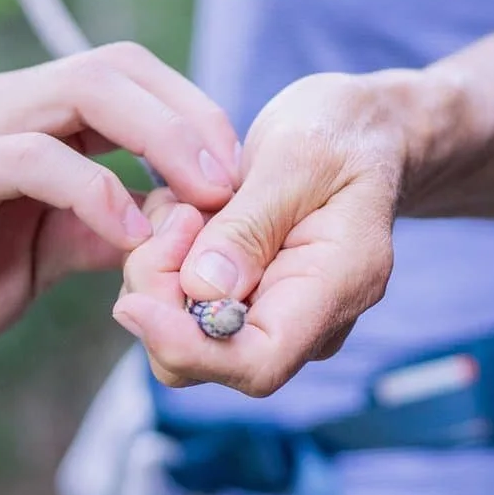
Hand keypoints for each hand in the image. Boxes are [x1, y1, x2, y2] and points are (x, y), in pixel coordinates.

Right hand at [0, 45, 242, 371]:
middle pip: (118, 64)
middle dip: (194, 115)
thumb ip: (98, 228)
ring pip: (84, 90)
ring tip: (206, 198)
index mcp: (24, 117)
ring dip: (163, 138)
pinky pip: (32, 157)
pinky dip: (94, 188)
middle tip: (239, 181)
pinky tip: (127, 234)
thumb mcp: (36, 255)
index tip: (239, 180)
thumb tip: (174, 223)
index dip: (195, 114)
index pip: (128, 74)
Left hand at [111, 73, 405, 396]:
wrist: (360, 133)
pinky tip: (187, 213)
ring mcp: (278, 315)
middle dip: (162, 295)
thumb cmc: (338, 134)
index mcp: (339, 286)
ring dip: (162, 270)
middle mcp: (310, 320)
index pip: (259, 362)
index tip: (133, 304)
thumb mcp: (295, 157)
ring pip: (185, 333)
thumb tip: (201, 292)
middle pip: (207, 356)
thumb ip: (249, 226)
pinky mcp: (248, 302)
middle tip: (172, 214)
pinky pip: (186, 306)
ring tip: (186, 203)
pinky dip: (168, 264)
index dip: (187, 348)